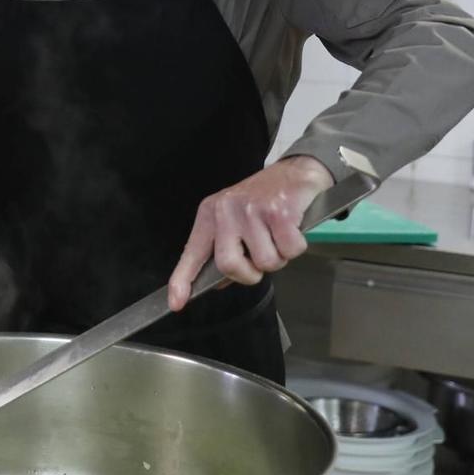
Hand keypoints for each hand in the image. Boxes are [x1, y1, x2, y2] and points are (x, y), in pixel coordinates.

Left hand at [166, 156, 331, 311]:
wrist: (295, 171)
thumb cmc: (264, 200)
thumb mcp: (235, 220)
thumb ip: (225, 250)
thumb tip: (218, 283)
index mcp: (210, 215)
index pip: (192, 252)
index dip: (183, 280)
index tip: (176, 303)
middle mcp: (226, 211)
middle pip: (229, 265)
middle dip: (250, 274)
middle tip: (260, 261)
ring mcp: (252, 210)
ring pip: (266, 262)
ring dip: (279, 257)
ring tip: (278, 236)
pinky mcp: (278, 211)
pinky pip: (289, 250)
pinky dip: (296, 246)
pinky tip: (293, 227)